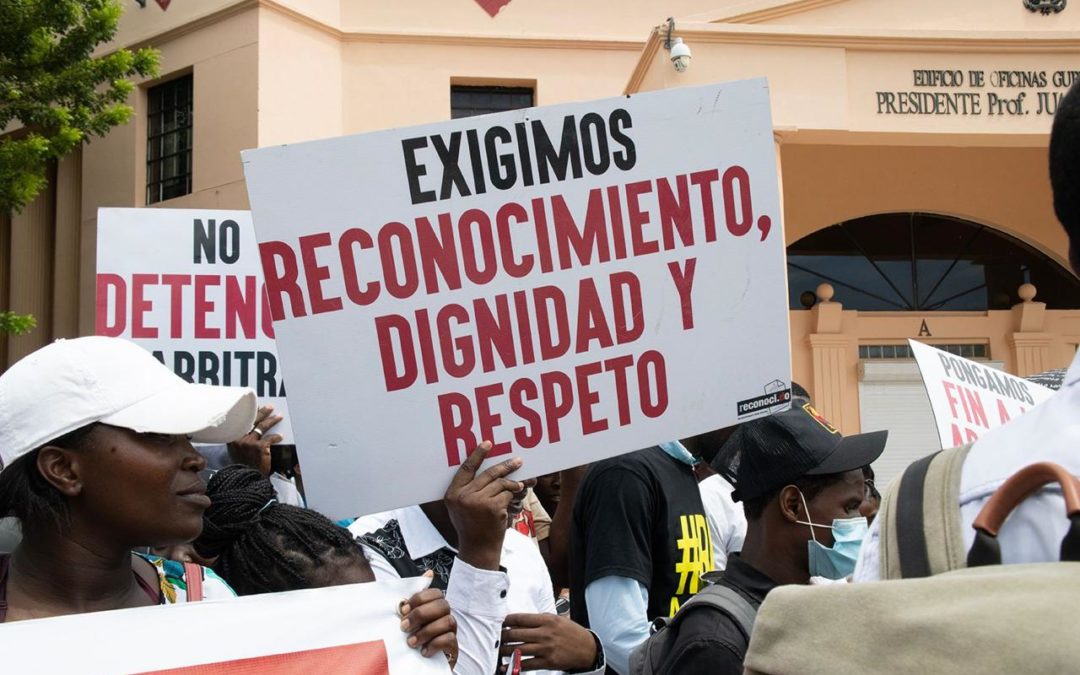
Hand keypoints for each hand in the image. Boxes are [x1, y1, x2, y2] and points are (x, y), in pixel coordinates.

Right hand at [227, 405, 282, 474]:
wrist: (246, 478)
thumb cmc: (243, 466)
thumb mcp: (236, 451)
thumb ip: (240, 440)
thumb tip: (249, 428)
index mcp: (232, 438)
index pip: (241, 421)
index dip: (250, 413)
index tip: (256, 407)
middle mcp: (238, 439)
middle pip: (252, 420)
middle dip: (262, 412)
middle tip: (270, 407)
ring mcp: (248, 442)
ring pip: (262, 426)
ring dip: (272, 420)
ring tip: (279, 417)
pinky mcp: (259, 448)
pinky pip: (270, 438)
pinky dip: (276, 437)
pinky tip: (280, 436)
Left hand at [400, 583, 457, 667]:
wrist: (419, 666)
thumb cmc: (414, 638)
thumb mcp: (410, 618)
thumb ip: (415, 598)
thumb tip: (429, 572)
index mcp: (435, 607)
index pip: (435, 593)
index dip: (419, 598)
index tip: (403, 610)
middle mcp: (445, 617)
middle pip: (443, 605)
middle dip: (421, 615)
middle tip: (404, 627)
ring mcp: (451, 632)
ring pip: (448, 621)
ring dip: (427, 631)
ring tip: (411, 642)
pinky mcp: (453, 648)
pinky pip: (450, 639)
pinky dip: (434, 644)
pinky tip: (423, 651)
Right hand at [444, 441, 522, 570]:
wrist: (478, 549)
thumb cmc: (471, 527)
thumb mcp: (460, 508)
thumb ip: (466, 490)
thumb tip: (485, 469)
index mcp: (452, 494)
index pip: (466, 468)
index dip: (477, 454)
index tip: (487, 443)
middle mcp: (463, 496)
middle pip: (488, 473)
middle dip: (506, 466)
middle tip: (517, 461)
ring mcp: (477, 501)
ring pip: (501, 484)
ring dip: (513, 484)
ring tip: (520, 485)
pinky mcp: (492, 508)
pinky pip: (506, 495)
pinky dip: (512, 498)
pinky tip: (513, 502)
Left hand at [499, 613, 597, 670]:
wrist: (587, 649)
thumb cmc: (571, 632)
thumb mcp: (557, 619)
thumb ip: (539, 619)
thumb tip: (519, 621)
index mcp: (546, 620)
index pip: (520, 618)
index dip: (506, 620)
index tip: (499, 622)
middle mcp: (545, 633)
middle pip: (516, 634)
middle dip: (502, 636)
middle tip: (495, 637)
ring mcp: (546, 648)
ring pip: (518, 649)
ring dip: (504, 651)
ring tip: (497, 650)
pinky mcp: (547, 662)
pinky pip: (526, 664)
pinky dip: (513, 665)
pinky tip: (505, 666)